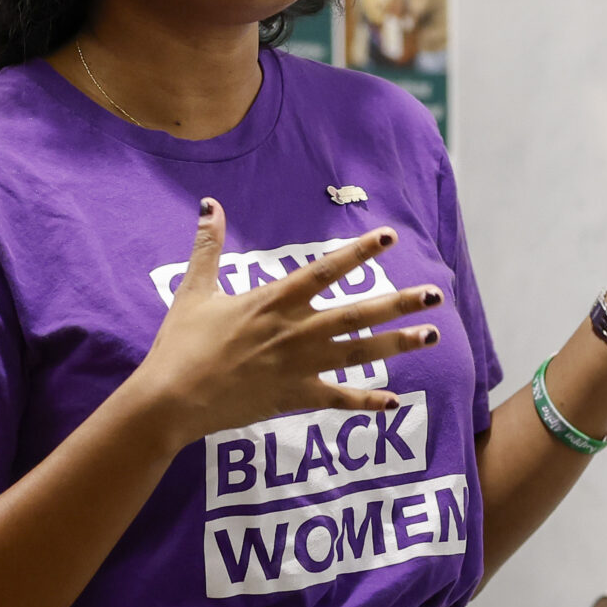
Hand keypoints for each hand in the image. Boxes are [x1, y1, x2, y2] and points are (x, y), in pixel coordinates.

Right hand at [128, 200, 444, 446]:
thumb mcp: (194, 290)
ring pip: (359, 354)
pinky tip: (394, 402)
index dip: (359, 252)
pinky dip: (366, 402)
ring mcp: (298, 366)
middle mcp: (295, 330)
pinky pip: (338, 399)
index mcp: (273, 300)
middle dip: (399, 303)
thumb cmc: (180, 344)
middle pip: (357, 313)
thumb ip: (208, 247)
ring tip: (432, 336)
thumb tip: (209, 204)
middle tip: (436, 295)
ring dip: (398, 345)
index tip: (390, 237)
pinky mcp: (294, 398)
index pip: (325, 270)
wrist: (171, 399)